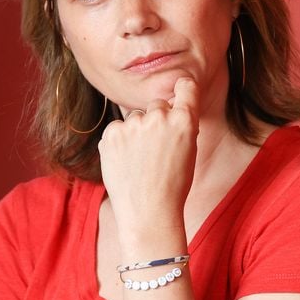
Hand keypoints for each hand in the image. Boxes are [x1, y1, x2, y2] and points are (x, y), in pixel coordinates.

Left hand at [98, 78, 198, 245]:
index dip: (182, 88)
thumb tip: (170, 108)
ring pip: (134, 117)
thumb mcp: (188, 152)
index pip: (185, 87)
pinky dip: (119, 142)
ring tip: (140, 160)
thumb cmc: (173, 185)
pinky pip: (116, 129)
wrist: (149, 212)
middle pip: (156, 105)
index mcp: (184, 121)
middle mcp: (159, 117)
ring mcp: (133, 124)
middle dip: (156, 120)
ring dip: (136, 131)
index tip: (179, 89)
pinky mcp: (112, 134)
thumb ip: (180, 125)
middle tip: (156, 149)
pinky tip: (126, 162)